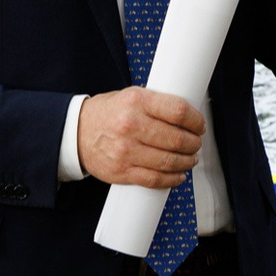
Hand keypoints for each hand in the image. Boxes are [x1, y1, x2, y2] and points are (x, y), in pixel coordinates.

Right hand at [77, 87, 204, 188]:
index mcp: (136, 102)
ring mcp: (126, 151)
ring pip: (168, 161)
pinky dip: (172, 179)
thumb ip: (156, 104)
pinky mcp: (122, 171)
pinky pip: (154, 179)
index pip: (178, 111)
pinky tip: (178, 175)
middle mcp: (131, 126)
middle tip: (196, 143)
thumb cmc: (108, 113)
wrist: (76, 133)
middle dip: (194, 143)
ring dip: (186, 162)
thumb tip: (188, 116)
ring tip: (190, 159)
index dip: (195, 120)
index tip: (200, 125)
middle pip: (177, 139)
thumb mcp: (131, 96)